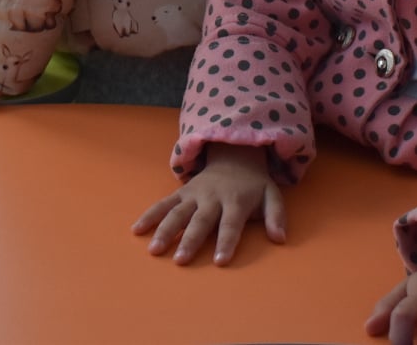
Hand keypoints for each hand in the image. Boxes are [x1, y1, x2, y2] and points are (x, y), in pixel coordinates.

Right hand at [131, 144, 285, 265]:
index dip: (226, 242)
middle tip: (180, 261)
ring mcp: (194, 194)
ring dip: (165, 230)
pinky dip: (150, 215)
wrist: (234, 155)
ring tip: (154, 250)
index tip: (219, 260)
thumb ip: (276, 216)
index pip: (231, 225)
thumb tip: (280, 238)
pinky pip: (163, 204)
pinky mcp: (182, 192)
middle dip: (190, 240)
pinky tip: (137, 230)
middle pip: (200, 221)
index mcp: (236, 201)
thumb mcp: (272, 195)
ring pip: (177, 213)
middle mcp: (212, 198)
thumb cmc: (253, 185)